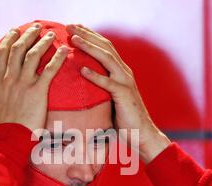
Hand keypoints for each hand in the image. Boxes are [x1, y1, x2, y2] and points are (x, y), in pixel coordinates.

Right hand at [0, 23, 67, 131]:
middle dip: (27, 35)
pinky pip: (49, 70)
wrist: (9, 140)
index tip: (13, 32)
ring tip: (51, 34)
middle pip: (17, 49)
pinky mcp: (38, 91)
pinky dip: (58, 58)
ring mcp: (23, 84)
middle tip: (35, 28)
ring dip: (42, 42)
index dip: (7, 40)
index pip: (1, 54)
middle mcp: (9, 79)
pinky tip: (64, 50)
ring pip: (33, 55)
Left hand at [66, 24, 170, 162]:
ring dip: (89, 48)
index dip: (90, 35)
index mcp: (120, 70)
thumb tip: (81, 81)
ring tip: (73, 40)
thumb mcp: (110, 97)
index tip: (74, 27)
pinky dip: (95, 76)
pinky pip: (108, 83)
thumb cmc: (123, 118)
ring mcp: (125, 82)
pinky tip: (82, 70)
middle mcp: (124, 72)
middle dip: (87, 34)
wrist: (141, 133)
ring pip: (107, 59)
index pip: (104, 46)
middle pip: (105, 47)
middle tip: (70, 26)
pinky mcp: (124, 95)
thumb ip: (100, 86)